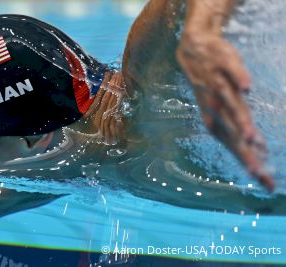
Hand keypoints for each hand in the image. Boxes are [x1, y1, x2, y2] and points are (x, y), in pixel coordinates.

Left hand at [176, 31, 274, 190]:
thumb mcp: (226, 109)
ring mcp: (219, 85)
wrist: (193, 51)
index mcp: (217, 121)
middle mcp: (216, 107)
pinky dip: (239, 78)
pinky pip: (231, 72)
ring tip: (251, 136)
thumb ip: (241, 127)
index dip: (250, 164)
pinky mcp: (223, 64)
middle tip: (257, 171)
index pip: (235, 148)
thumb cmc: (213, 86)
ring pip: (230, 105)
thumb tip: (256, 147)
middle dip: (244, 152)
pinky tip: (248, 87)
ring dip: (240, 120)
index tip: (266, 184)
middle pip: (232, 133)